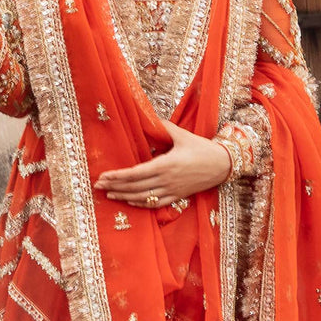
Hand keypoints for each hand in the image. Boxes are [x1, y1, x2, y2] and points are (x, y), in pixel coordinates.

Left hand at [96, 120, 230, 207]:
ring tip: (109, 194)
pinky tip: (130, 201)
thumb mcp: (182, 135)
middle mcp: (166, 180)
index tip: (103, 175)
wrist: (222, 165)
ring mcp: (172, 190)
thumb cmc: (201, 147)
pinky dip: (141, 204)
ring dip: (124, 196)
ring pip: (143, 197)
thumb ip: (163, 127)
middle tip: (98, 186)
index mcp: (165, 164)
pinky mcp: (177, 196)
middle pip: (135, 187)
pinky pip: (155, 204)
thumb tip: (147, 116)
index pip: (135, 173)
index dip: (117, 176)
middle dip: (115, 186)